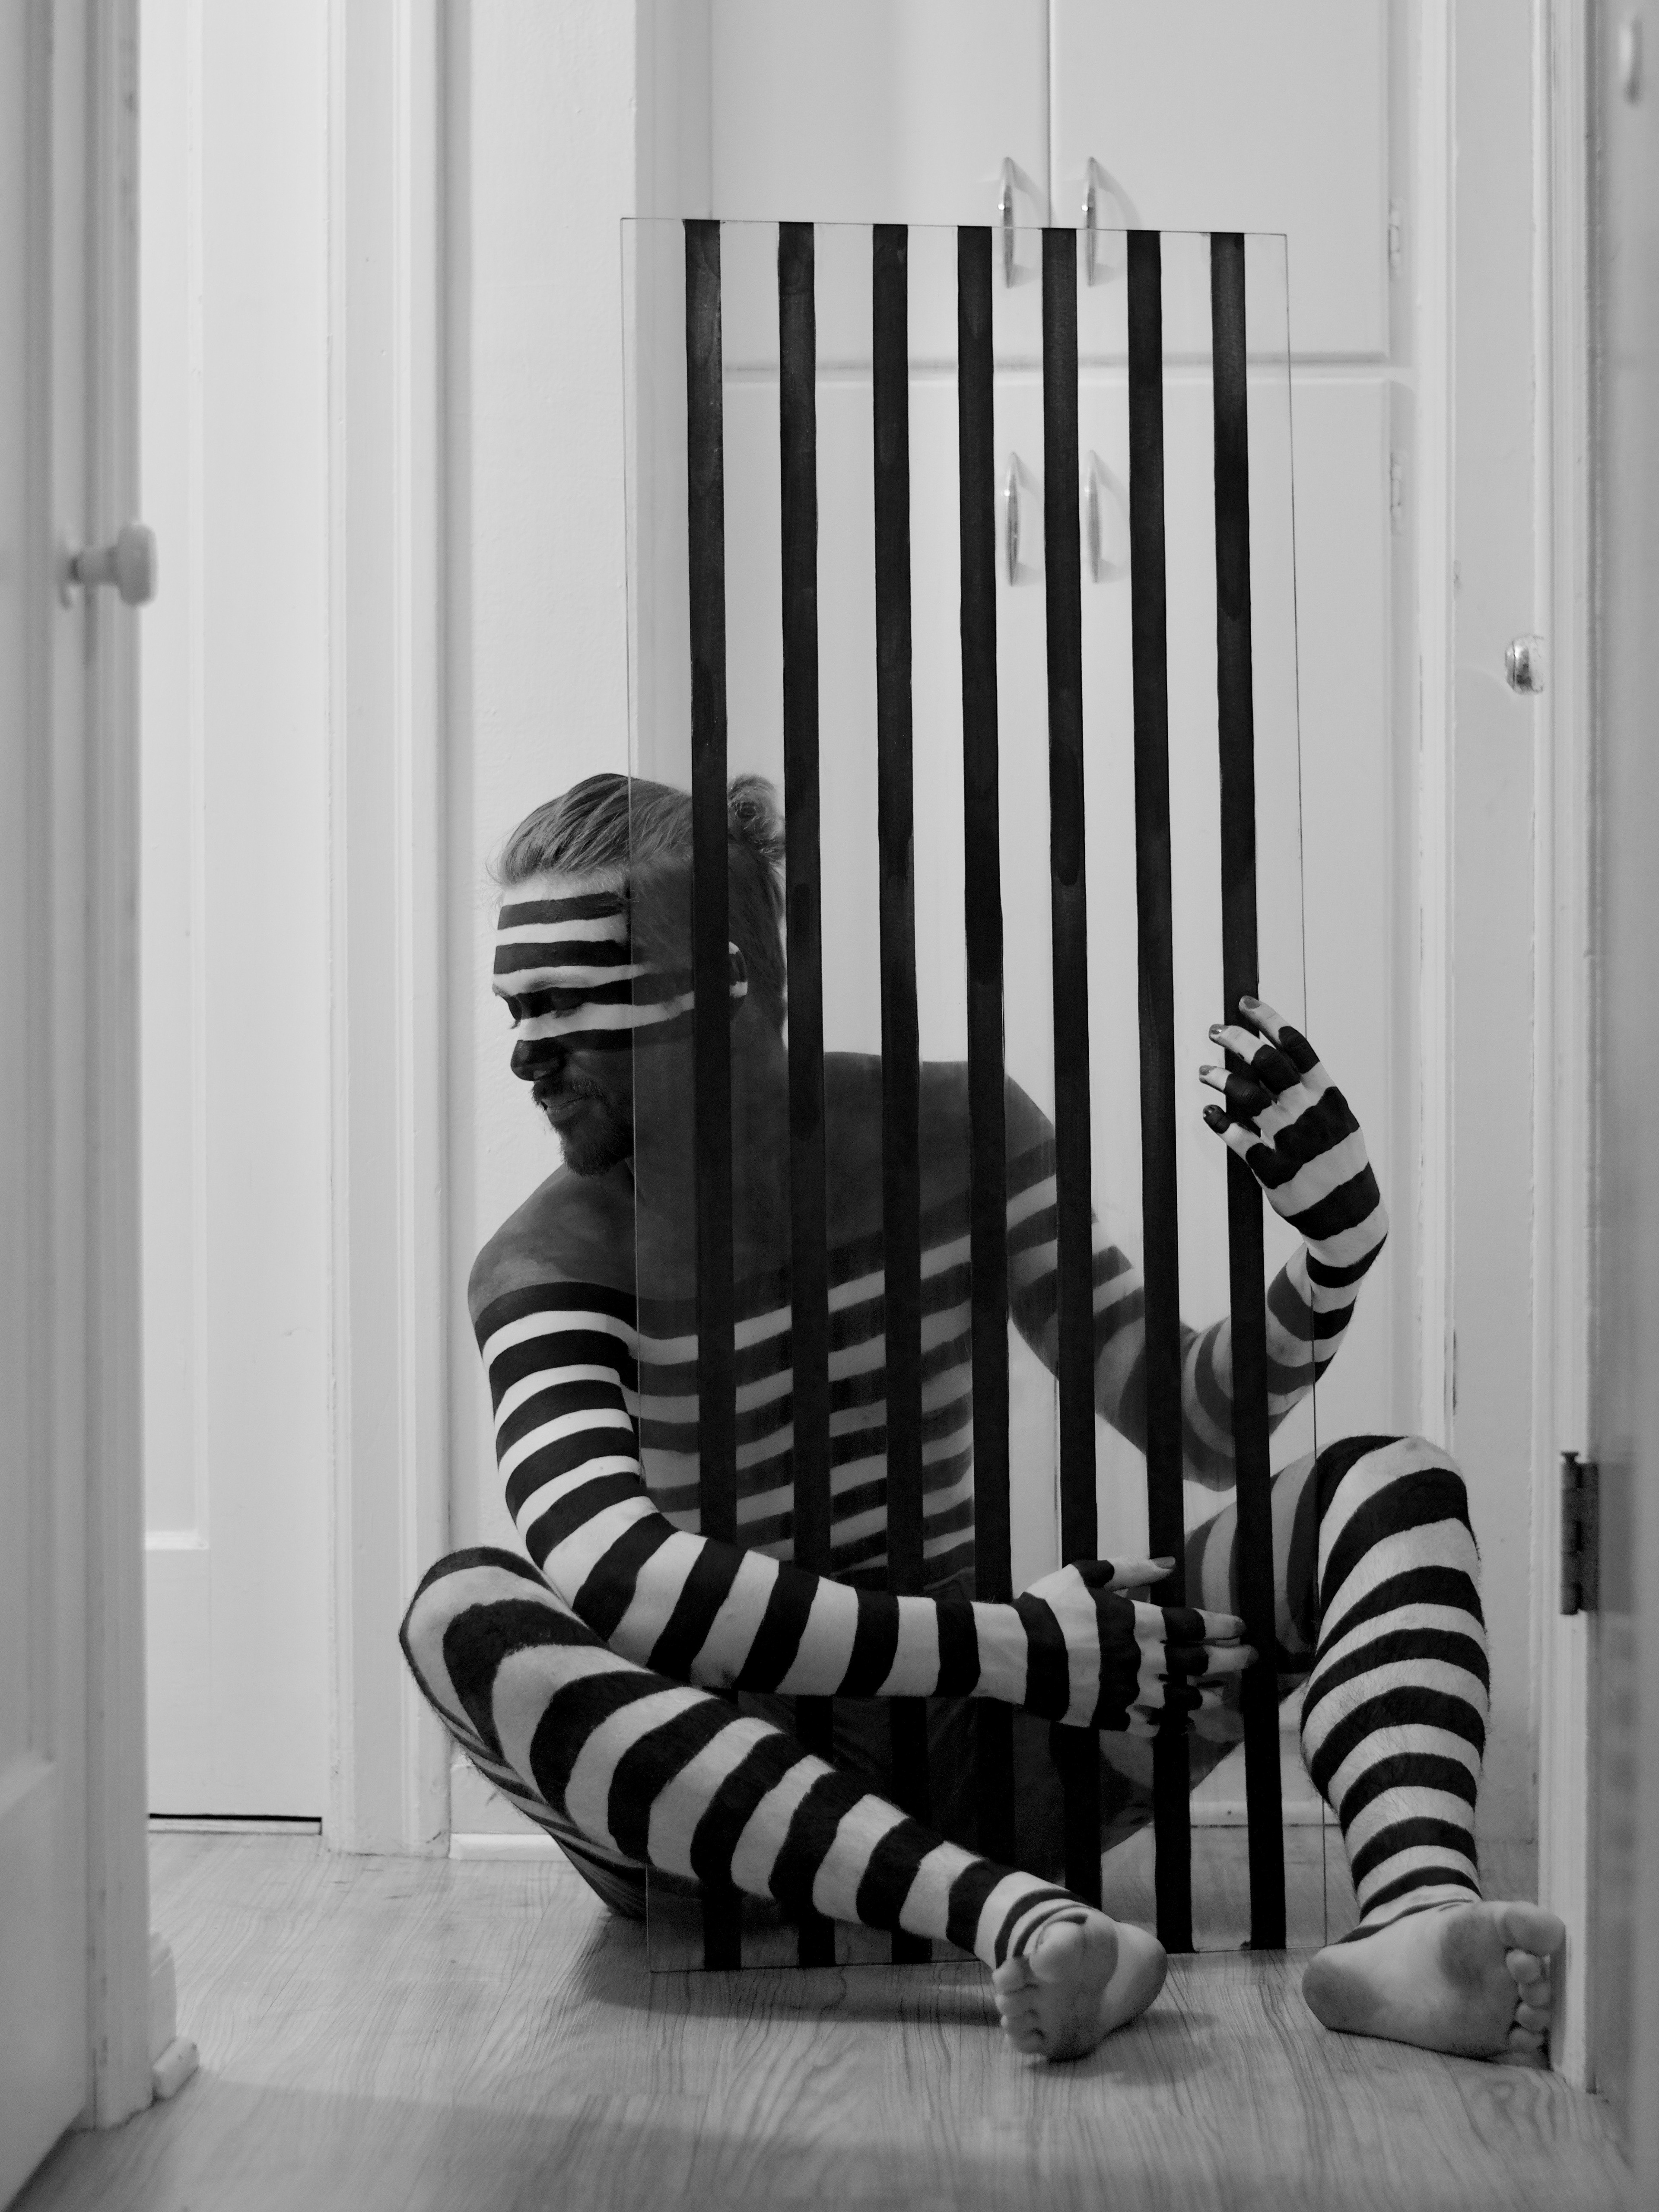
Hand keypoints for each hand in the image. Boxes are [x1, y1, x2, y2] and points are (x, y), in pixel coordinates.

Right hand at [1019, 1558, 1253, 1733]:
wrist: (1015, 1653)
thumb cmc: (1048, 1607)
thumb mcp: (1086, 1574)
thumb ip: (1130, 1569)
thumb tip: (1169, 1563)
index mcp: (1138, 1622)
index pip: (1194, 1625)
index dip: (1222, 1626)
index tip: (1242, 1627)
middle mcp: (1142, 1660)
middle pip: (1199, 1663)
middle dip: (1231, 1660)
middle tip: (1252, 1659)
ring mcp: (1129, 1692)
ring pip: (1183, 1700)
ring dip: (1206, 1695)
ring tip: (1220, 1693)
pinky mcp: (1113, 1716)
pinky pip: (1153, 1726)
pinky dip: (1173, 1726)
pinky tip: (1185, 1724)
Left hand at [1198, 996, 1386, 1269]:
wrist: (1348, 1215)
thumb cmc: (1340, 1161)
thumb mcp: (1339, 1121)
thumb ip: (1312, 1091)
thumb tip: (1276, 1056)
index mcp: (1328, 1096)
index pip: (1297, 1047)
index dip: (1269, 1020)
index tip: (1245, 1003)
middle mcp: (1309, 1112)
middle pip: (1267, 1062)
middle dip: (1237, 1039)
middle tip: (1215, 1030)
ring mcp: (1289, 1139)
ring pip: (1246, 1094)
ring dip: (1219, 1077)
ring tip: (1202, 1071)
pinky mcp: (1269, 1167)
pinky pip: (1235, 1136)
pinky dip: (1218, 1121)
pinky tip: (1206, 1113)